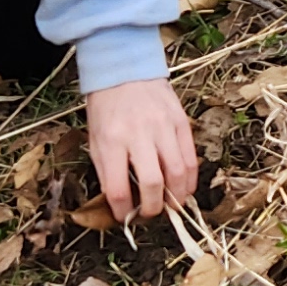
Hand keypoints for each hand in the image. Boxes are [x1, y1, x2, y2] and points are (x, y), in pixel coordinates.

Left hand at [86, 77, 198, 221]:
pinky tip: (185, 188)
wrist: (125, 69)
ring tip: (172, 206)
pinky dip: (190, 179)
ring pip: (178, 172)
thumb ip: (106, 170)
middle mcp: (139, 134)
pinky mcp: (181, 122)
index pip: (118, 187)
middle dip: (154, 208)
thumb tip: (121, 202)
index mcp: (111, 140)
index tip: (125, 216)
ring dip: (177, 197)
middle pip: (153, 183)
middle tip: (151, 214)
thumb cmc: (107, 108)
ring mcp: (163, 127)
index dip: (123, 210)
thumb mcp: (96, 138)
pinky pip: (191, 157)